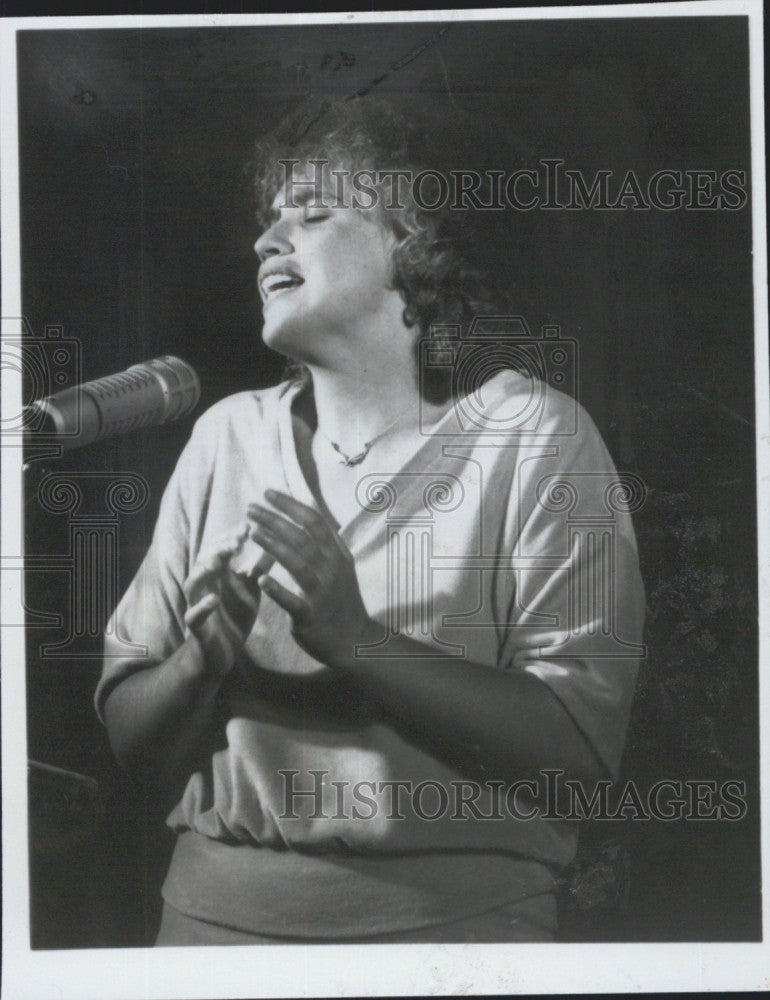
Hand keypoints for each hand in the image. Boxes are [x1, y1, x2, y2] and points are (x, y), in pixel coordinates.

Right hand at [183, 524, 271, 677]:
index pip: (220, 547)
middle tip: (238, 540)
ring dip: (205, 570)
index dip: (232, 536)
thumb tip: (276, 541)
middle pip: (204, 558)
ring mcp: (197, 604)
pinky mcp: (197, 627)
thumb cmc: (234, 615)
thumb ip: (258, 567)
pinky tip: (213, 599)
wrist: (221, 654)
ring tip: (220, 561)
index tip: (249, 526)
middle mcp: (204, 584)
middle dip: (220, 547)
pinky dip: (201, 606)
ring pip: (193, 582)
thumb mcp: (250, 589)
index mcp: (217, 574)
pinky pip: (193, 615)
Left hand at [247, 490, 371, 665]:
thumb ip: (328, 543)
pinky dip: (278, 591)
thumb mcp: (342, 566)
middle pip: (302, 537)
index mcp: (336, 555)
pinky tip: (261, 579)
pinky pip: (293, 602)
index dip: (290, 505)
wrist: (355, 640)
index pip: (314, 521)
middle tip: (250, 508)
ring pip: (298, 564)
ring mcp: (322, 593)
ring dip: (274, 547)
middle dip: (275, 520)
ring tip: (252, 532)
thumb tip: (311, 513)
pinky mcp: (311, 616)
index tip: (268, 493)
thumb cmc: (342, 600)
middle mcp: (331, 570)